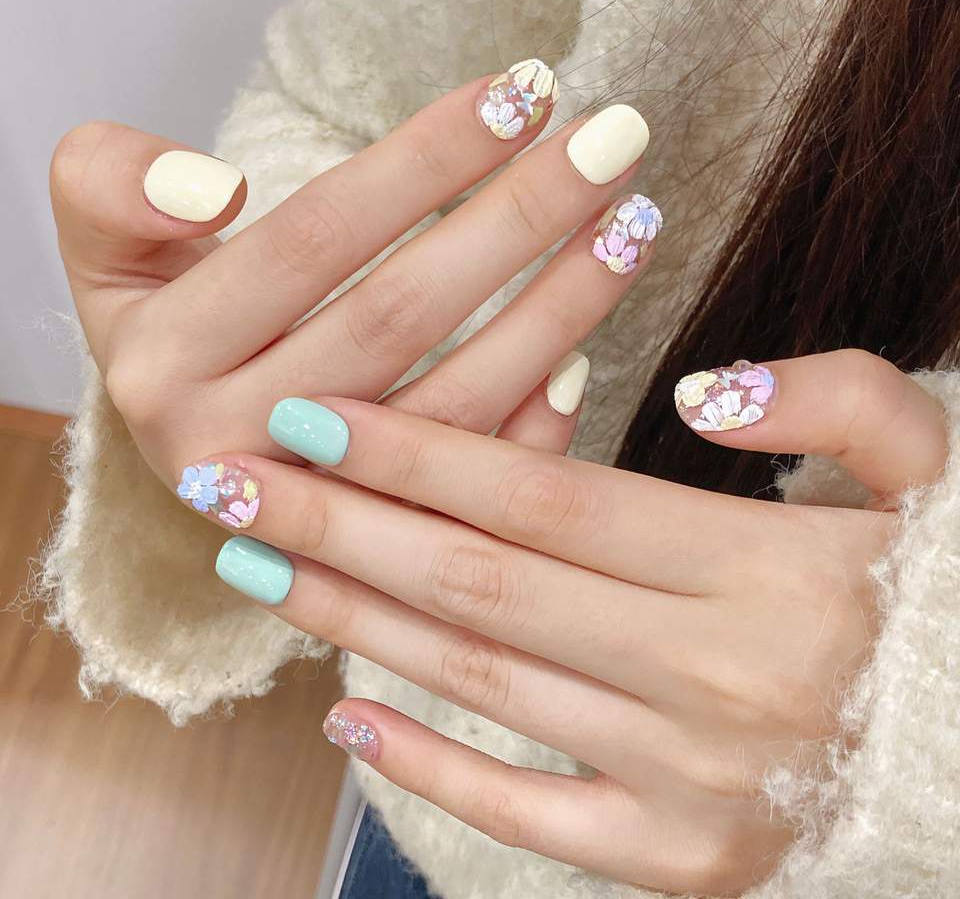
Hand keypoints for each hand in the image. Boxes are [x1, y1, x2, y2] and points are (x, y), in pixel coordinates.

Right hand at [49, 62, 653, 491]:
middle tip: (614, 140)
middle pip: (401, 316)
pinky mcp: (379, 538)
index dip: (422, 163)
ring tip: (634, 222)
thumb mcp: (106, 248)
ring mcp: (319, 507)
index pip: (314, 241)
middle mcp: (238, 448)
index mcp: (164, 365)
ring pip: (458, 403)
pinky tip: (588, 356)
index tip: (520, 94)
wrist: (194, 436)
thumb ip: (113, 189)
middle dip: (517, 219)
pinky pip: (474, 487)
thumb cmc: (175, 325)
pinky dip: (538, 422)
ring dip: (558, 310)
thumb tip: (214, 189)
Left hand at [195, 350, 944, 894]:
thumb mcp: (923, 464)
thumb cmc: (933, 584)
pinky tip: (345, 717)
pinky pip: (530, 814)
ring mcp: (692, 782)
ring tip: (258, 569)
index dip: (417, 451)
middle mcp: (716, 679)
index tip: (314, 415)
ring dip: (358, 623)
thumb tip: (703, 390)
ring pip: (486, 684)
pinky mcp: (682, 856)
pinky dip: (432, 767)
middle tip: (231, 483)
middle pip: (485, 585)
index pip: (544, 498)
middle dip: (344, 525)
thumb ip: (835, 401)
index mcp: (762, 570)